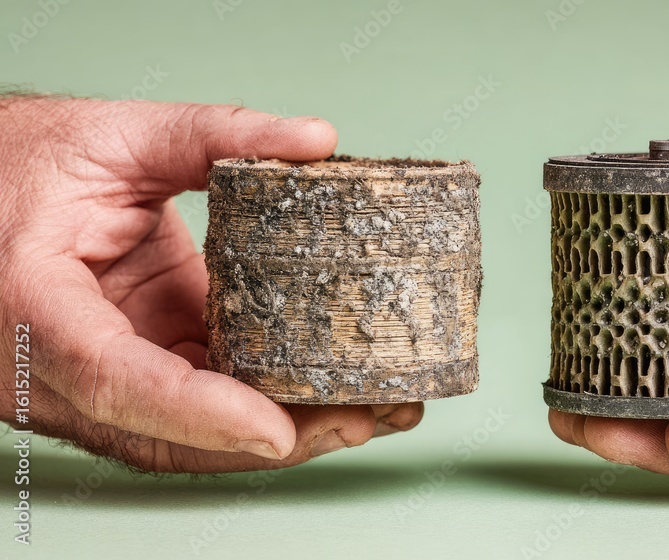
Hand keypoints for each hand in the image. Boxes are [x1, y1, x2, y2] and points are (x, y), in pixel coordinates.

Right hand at [0, 96, 421, 472]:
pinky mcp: (126, 370)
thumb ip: (213, 134)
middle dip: (272, 436)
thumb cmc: (22, 162)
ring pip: (185, 435)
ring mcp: (87, 380)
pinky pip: (193, 404)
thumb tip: (314, 140)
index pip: (115, 377)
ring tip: (369, 410)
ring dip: (279, 430)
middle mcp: (52, 366)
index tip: (277, 428)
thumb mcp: (114, 136)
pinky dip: (259, 403)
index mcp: (35, 303)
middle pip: (166, 432)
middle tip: (366, 417)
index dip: (201, 410)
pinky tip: (324, 391)